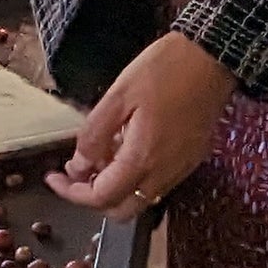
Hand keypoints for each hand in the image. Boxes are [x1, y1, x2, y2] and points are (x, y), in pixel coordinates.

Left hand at [44, 31, 234, 221]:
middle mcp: (164, 172)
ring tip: (98, 157)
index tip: (54, 177)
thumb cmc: (164, 69)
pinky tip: (124, 149)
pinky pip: (158, 184)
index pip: (101, 198)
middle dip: (93, 198)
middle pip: (122, 210)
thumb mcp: (118, 96)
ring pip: (141, 200)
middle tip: (75, 173)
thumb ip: (95, 135)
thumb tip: (78, 166)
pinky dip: (135, 178)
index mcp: (143, 158)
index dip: (71, 193)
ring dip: (115, 188)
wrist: (214, 56)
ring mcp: (181, 168)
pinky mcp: (191, 159)